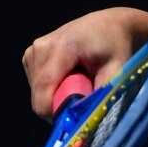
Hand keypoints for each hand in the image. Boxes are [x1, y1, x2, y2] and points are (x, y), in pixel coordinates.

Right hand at [22, 8, 136, 120]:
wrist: (110, 25)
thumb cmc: (116, 46)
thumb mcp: (117, 69)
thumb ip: (101, 95)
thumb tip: (87, 121)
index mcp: (61, 47)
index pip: (44, 90)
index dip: (55, 112)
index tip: (75, 117)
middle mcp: (41, 47)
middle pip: (39, 95)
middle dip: (61, 103)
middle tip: (86, 91)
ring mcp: (32, 50)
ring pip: (37, 92)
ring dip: (58, 94)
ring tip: (80, 79)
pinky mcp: (30, 56)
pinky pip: (37, 85)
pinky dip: (53, 87)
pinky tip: (70, 74)